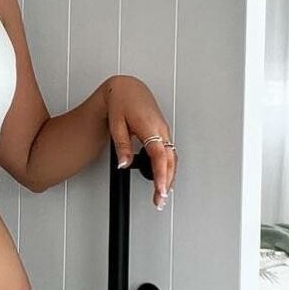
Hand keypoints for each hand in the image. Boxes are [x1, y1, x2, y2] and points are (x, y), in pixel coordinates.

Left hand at [105, 74, 176, 208]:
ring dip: (169, 177)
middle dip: (166, 183)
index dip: (161, 176)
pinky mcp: (162, 132)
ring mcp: (163, 131)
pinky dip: (168, 167)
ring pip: (171, 158)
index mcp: (150, 127)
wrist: (127, 88)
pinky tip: (164, 178)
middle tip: (159, 201)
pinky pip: (169, 152)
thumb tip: (123, 163)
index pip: (159, 156)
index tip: (160, 191)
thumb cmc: (122, 101)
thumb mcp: (117, 124)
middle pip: (169, 161)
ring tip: (161, 195)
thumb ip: (122, 145)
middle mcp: (160, 130)